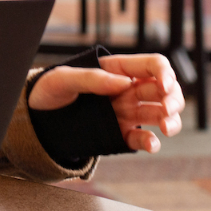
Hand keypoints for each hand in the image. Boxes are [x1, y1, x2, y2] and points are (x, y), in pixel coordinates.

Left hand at [27, 53, 182, 152]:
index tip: (163, 86)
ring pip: (161, 114)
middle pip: (165, 90)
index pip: (153, 66)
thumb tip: (123, 83)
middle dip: (174, 98)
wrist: (36, 119)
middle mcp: (127, 90)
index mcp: (117, 70)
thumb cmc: (48, 91)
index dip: (165, 73)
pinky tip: (151, 144)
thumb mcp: (62, 79)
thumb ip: (92, 78)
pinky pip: (142, 138)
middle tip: (167, 108)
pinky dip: (151, 142)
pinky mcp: (120, 134)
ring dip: (171, 120)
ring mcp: (126, 112)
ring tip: (166, 127)